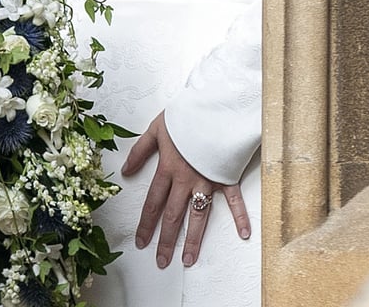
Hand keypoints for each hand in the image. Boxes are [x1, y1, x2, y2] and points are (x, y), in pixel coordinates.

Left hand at [121, 112, 250, 268]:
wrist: (214, 106)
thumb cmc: (185, 115)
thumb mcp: (156, 128)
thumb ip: (140, 151)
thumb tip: (125, 171)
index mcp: (168, 168)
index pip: (153, 202)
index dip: (146, 224)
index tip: (141, 242)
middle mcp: (186, 180)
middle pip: (173, 215)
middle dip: (166, 240)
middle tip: (161, 261)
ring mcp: (207, 180)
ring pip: (199, 216)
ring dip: (193, 239)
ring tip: (188, 260)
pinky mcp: (226, 176)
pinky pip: (234, 200)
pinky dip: (240, 216)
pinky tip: (243, 234)